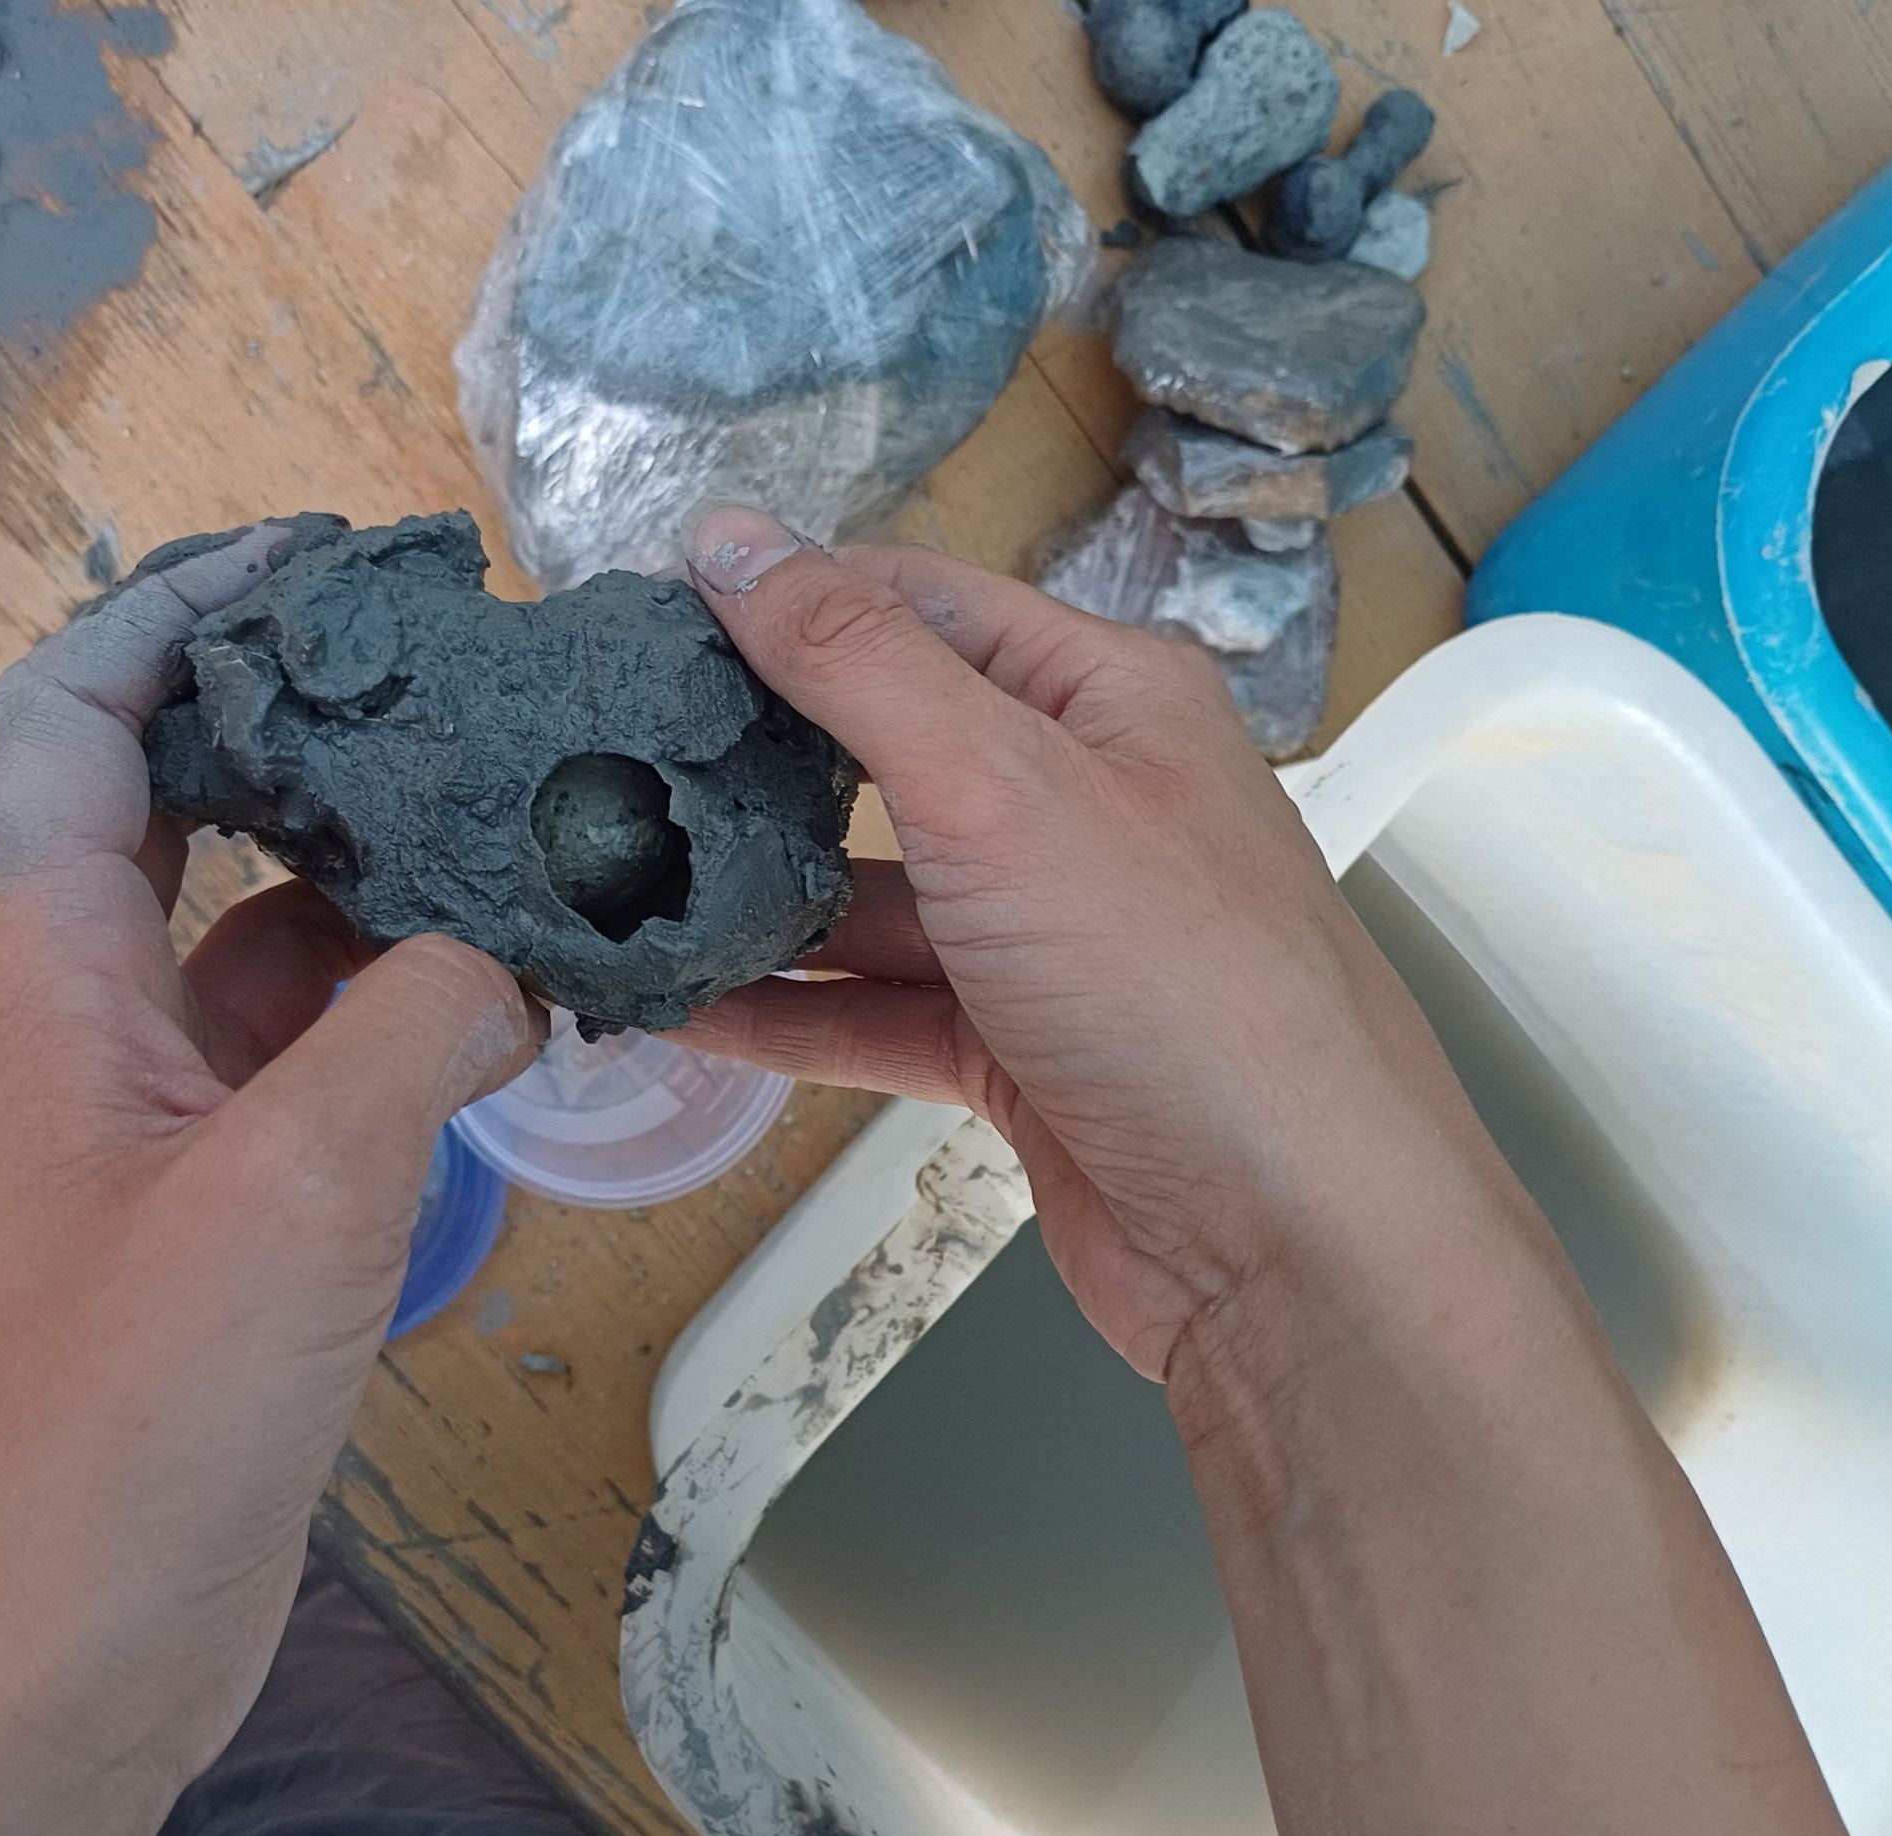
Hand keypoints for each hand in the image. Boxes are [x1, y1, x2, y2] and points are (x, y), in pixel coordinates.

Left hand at [0, 523, 540, 1835]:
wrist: (41, 1653)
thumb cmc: (119, 1418)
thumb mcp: (295, 1187)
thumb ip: (418, 1025)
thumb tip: (517, 955)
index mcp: (44, 965)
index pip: (80, 713)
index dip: (181, 603)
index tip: (316, 553)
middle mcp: (83, 1011)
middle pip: (180, 799)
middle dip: (304, 719)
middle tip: (461, 673)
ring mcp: (150, 1109)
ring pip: (267, 930)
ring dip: (377, 873)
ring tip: (524, 816)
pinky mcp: (218, 1198)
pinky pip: (315, 1050)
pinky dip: (406, 1006)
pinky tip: (519, 995)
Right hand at [676, 507, 1510, 1381]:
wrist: (1293, 1242)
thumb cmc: (1179, 983)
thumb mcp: (1001, 785)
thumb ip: (856, 662)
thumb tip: (732, 539)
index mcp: (1107, 697)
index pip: (918, 606)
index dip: (785, 601)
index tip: (644, 622)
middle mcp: (1083, 801)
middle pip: (886, 749)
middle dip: (753, 754)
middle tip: (599, 753)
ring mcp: (1051, 935)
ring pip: (873, 895)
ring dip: (754, 898)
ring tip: (607, 888)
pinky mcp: (1020, 1052)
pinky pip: (878, 1011)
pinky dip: (786, 1011)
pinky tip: (676, 1009)